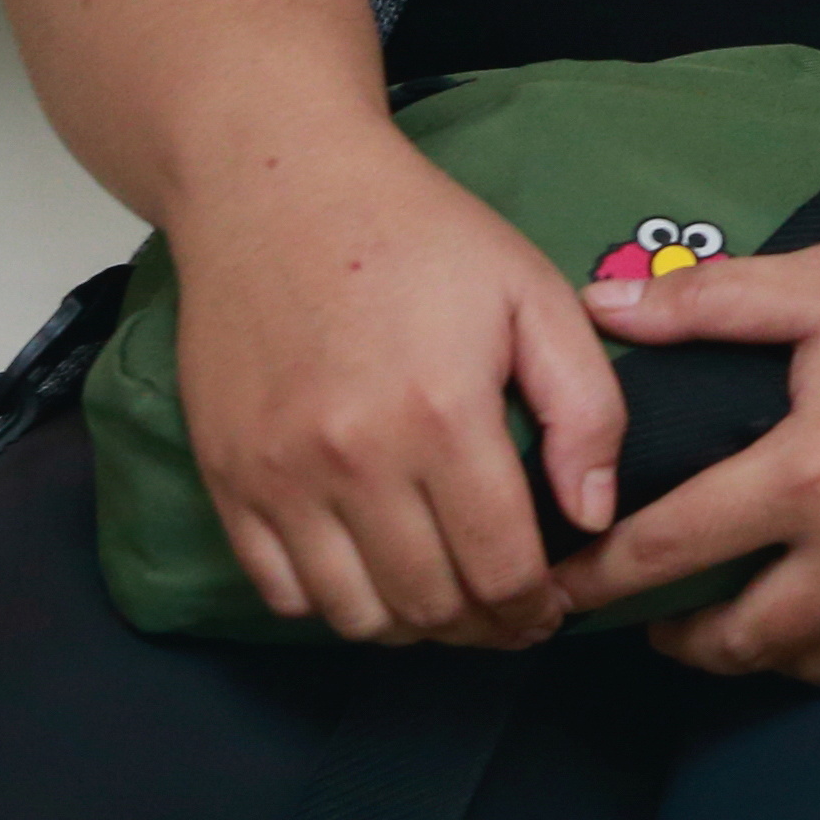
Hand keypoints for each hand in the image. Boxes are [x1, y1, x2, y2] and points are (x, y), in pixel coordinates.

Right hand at [168, 126, 624, 647]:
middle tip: (509, 615)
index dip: (535, 609)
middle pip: (427, 604)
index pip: (499, 568)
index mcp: (442, 416)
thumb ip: (585, 407)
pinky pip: (278, 590)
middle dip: (481, 628)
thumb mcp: (534, 296)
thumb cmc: (421, 237)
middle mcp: (352, 462)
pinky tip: (373, 574)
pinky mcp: (225, 479)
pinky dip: (331, 605)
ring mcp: (277, 478)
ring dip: (409, 627)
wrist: (277, 192)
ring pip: (351, 615)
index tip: (553, 610)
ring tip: (446, 601)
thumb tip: (594, 514)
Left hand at [552, 201, 819, 685]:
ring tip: (745, 614)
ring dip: (762, 648)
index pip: (667, 549)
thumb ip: (713, 303)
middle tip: (657, 613)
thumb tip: (601, 309)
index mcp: (812, 474)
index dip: (599, 574)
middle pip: (734, 639)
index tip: (562, 582)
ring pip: (813, 663)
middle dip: (677, 635)